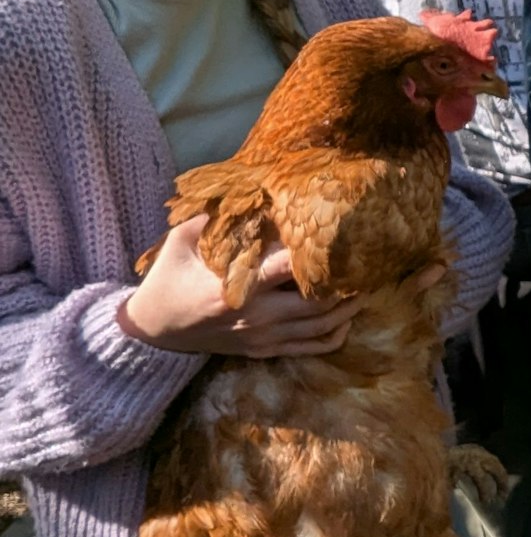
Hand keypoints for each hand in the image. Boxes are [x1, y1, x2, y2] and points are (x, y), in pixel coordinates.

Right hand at [119, 216, 369, 356]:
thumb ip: (216, 216)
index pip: (289, 270)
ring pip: (322, 328)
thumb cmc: (170, 278)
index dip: (320, 256)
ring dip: (350, 309)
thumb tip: (250, 186)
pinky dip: (335, 335)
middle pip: (320, 304)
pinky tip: (348, 318)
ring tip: (369, 286)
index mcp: (236, 288)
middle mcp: (255, 317)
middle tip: (371, 264)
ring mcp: (262, 338)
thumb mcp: (184, 240)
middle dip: (350, 286)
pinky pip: (310, 348)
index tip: (344, 238)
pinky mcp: (264, 351)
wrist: (153, 332)